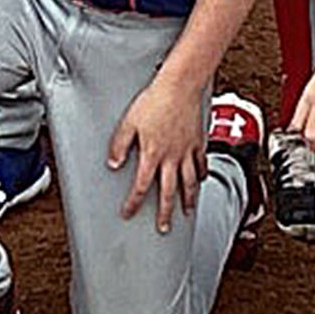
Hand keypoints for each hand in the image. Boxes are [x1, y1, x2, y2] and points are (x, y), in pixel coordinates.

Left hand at [109, 75, 207, 231]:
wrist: (180, 86)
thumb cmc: (154, 101)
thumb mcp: (128, 122)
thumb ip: (119, 145)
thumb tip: (112, 163)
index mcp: (152, 154)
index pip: (141, 186)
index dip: (134, 202)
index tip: (129, 213)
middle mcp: (171, 157)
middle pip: (168, 192)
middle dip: (165, 213)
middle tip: (163, 227)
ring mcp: (187, 151)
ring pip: (189, 182)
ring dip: (188, 199)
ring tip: (187, 211)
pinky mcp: (197, 142)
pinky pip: (201, 164)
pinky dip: (201, 175)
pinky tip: (200, 180)